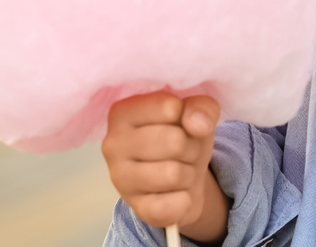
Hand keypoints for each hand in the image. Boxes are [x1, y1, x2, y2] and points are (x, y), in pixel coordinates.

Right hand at [102, 92, 227, 241]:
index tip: (182, 125)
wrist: (183, 180)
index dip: (189, 118)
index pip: (171, 108)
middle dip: (191, 147)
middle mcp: (113, 143)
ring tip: (180, 170)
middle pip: (175, 141)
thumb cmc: (184, 136)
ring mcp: (119, 178)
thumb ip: (202, 107)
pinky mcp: (136, 208)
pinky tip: (176, 194)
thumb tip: (197, 124)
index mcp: (123, 112)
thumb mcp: (198, 113)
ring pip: (174, 174)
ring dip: (189, 173)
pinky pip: (174, 205)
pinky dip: (186, 200)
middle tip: (185, 151)